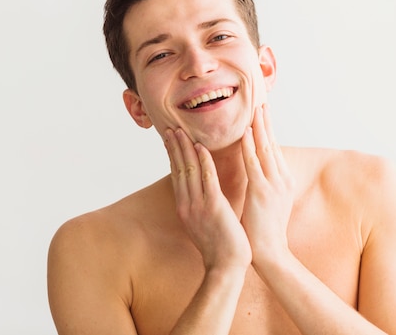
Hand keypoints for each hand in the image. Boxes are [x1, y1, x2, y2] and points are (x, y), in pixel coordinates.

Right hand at [165, 128, 251, 270]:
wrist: (226, 267)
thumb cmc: (220, 247)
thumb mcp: (203, 224)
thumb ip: (200, 206)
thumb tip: (202, 193)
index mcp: (184, 208)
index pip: (176, 176)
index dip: (172, 156)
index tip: (169, 140)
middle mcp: (187, 204)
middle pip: (178, 170)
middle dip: (174, 147)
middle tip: (170, 128)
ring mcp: (198, 205)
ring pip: (188, 170)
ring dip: (184, 148)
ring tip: (180, 131)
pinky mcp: (213, 206)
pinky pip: (206, 179)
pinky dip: (203, 161)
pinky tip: (201, 147)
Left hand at [240, 105, 294, 264]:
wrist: (270, 253)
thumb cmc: (265, 230)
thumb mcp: (270, 202)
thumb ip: (265, 185)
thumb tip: (257, 173)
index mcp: (283, 181)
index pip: (275, 150)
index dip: (268, 131)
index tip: (263, 114)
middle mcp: (282, 179)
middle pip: (273, 144)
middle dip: (267, 123)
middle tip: (262, 103)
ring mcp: (273, 184)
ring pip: (265, 149)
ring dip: (259, 128)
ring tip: (255, 110)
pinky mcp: (261, 191)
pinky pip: (254, 163)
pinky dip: (249, 146)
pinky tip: (244, 132)